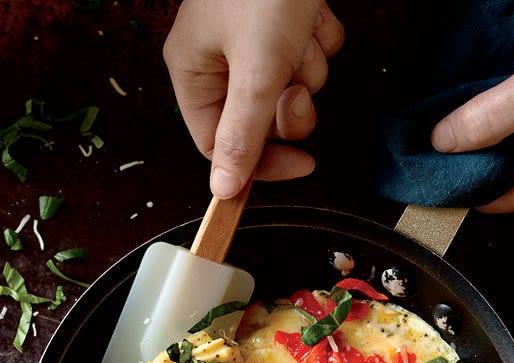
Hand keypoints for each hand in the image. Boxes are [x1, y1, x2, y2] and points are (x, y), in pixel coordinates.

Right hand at [163, 0, 344, 197]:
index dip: (261, 162)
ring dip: (308, 65)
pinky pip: (309, 53)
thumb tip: (222, 192)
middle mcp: (219, 59)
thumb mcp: (256, 69)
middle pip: (260, 121)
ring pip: (291, 87)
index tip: (302, 164)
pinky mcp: (283, 20)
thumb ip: (242, 135)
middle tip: (296, 81)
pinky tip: (312, 10)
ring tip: (301, 27)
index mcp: (194, 72)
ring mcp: (252, 39)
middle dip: (290, 104)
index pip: (221, 145)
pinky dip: (319, 37)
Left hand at [431, 0, 513, 212]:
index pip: (494, 200)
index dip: (462, 182)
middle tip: (446, 134)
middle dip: (477, 160)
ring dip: (497, 140)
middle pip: (508, 181)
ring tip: (470, 117)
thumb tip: (443, 141)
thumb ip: (494, 116)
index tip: (433, 162)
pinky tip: (507, 103)